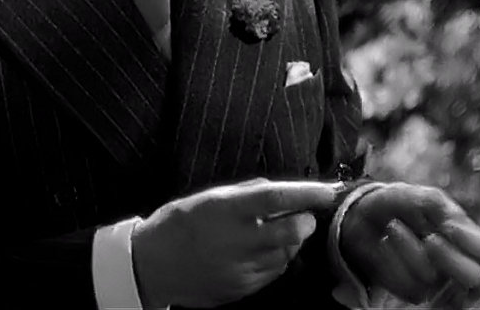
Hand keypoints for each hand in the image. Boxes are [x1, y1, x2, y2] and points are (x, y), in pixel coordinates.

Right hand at [131, 178, 341, 307]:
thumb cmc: (177, 224)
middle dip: (305, 220)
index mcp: (226, 210)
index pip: (277, 197)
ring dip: (291, 240)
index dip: (307, 193)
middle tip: (302, 212)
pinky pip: (273, 273)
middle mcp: (237, 240)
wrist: (151, 266)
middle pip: (292, 231)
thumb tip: (275, 189)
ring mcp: (241, 269)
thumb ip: (243, 193)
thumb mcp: (206, 198)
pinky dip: (277, 259)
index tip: (328, 189)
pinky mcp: (242, 289)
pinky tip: (262, 250)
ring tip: (276, 231)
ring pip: (286, 254)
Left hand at [340, 182, 479, 305]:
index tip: (449, 225)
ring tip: (393, 226)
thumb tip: (455, 226)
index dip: (474, 242)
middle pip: (473, 276)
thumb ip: (439, 206)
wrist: (363, 215)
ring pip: (431, 277)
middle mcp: (453, 261)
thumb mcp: (420, 196)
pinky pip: (407, 284)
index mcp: (463, 237)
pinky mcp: (411, 290)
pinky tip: (385, 244)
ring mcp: (434, 279)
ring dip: (408, 247)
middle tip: (429, 239)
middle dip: (449, 257)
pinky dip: (391, 260)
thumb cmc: (398, 204)